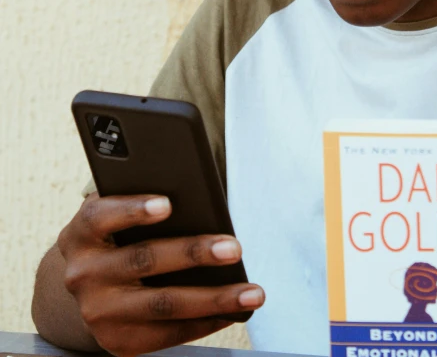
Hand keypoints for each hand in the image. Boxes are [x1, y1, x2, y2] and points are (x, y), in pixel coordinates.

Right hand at [57, 193, 264, 356]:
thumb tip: (196, 197)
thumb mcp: (115, 212)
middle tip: (234, 248)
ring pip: (164, 304)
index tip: (168, 204)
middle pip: (145, 259)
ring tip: (252, 293)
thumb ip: (140, 201)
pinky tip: (232, 311)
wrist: (86, 282)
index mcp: (82, 232)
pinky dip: (205, 322)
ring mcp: (98, 312)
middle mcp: (83, 273)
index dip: (134, 210)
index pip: (102, 215)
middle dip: (194, 253)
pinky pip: (168, 333)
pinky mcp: (117, 341)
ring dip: (214, 298)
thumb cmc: (116, 233)